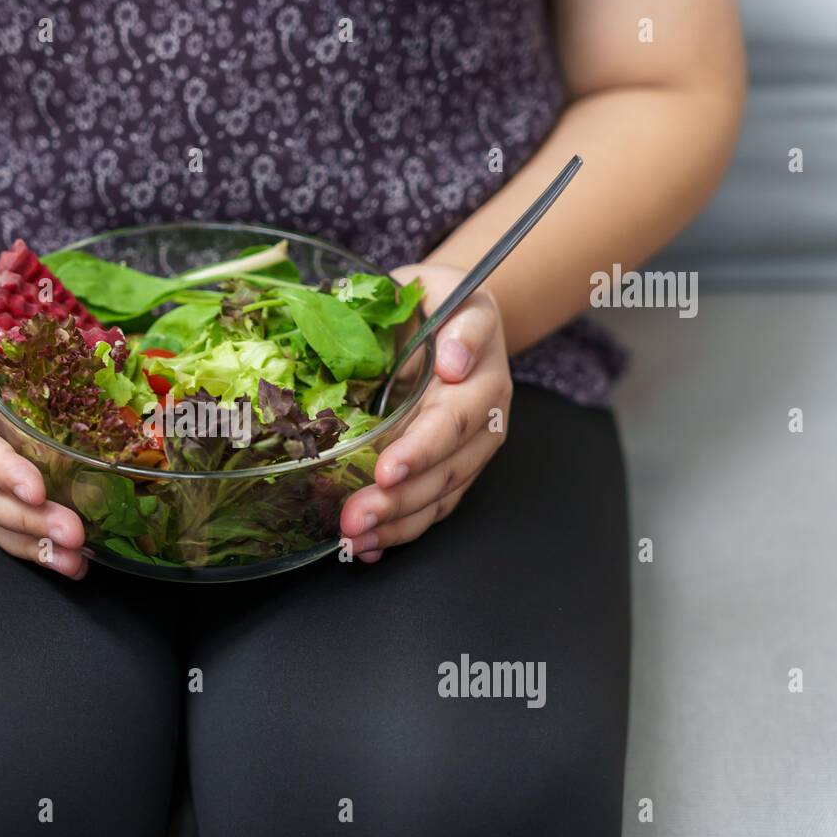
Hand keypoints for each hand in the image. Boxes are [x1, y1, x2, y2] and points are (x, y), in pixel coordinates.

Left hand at [339, 263, 512, 561]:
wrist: (447, 314)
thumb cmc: (438, 300)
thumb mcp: (451, 289)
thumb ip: (461, 318)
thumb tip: (457, 359)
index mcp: (483, 381)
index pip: (454, 423)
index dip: (422, 450)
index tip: (386, 470)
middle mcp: (481, 424)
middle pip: (445, 472)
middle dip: (398, 502)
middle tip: (353, 520)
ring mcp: (465, 453)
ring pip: (437, 498)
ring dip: (395, 525)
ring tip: (352, 540)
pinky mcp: (447, 470)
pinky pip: (428, 507)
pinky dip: (398, 531)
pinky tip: (366, 548)